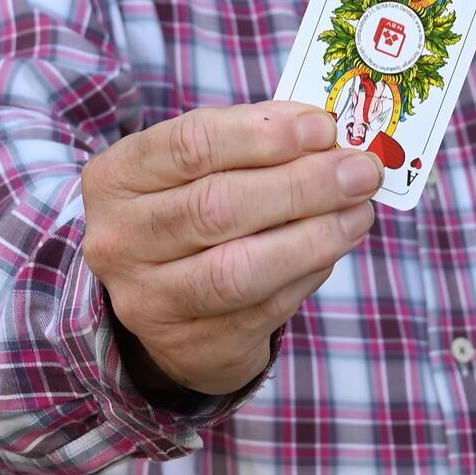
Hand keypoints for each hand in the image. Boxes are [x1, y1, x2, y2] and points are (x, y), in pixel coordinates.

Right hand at [82, 101, 382, 396]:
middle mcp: (120, 241)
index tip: (324, 128)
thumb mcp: (199, 167)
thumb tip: (327, 132)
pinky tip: (335, 247)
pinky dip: (309, 274)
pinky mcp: (190, 346)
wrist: (161, 301)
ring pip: (240, 269)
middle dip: (302, 186)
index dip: (264, 135)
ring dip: (314, 236)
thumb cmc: (190, 209)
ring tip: (359, 211)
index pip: (190, 145)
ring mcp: (149, 302)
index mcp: (116, 179)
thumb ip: (254, 142)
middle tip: (359, 171)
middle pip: (217, 208)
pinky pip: (263, 310)